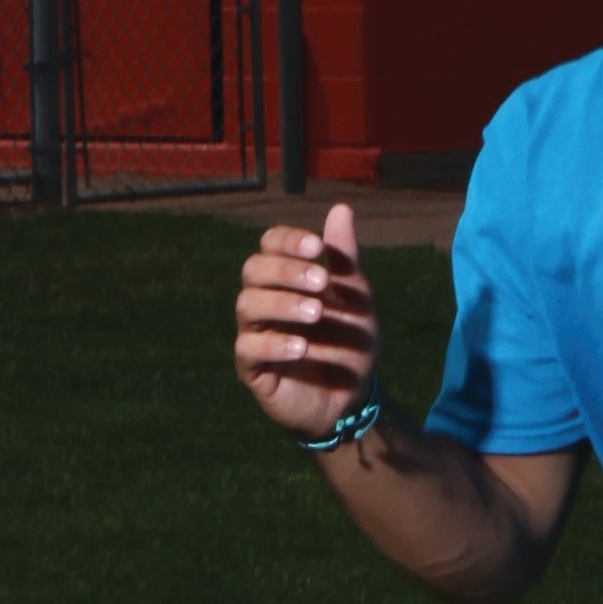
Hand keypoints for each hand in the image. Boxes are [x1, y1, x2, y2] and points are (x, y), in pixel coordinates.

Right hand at [234, 201, 382, 437]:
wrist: (354, 395)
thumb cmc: (348, 340)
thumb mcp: (355, 297)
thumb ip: (344, 258)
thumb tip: (340, 208)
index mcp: (286, 278)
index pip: (269, 245)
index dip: (288, 241)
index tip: (317, 248)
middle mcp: (265, 301)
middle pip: (253, 270)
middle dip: (287, 271)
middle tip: (321, 282)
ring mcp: (256, 334)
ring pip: (247, 305)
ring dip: (283, 303)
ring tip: (316, 313)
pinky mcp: (254, 369)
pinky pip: (248, 349)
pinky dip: (275, 344)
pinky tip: (302, 347)